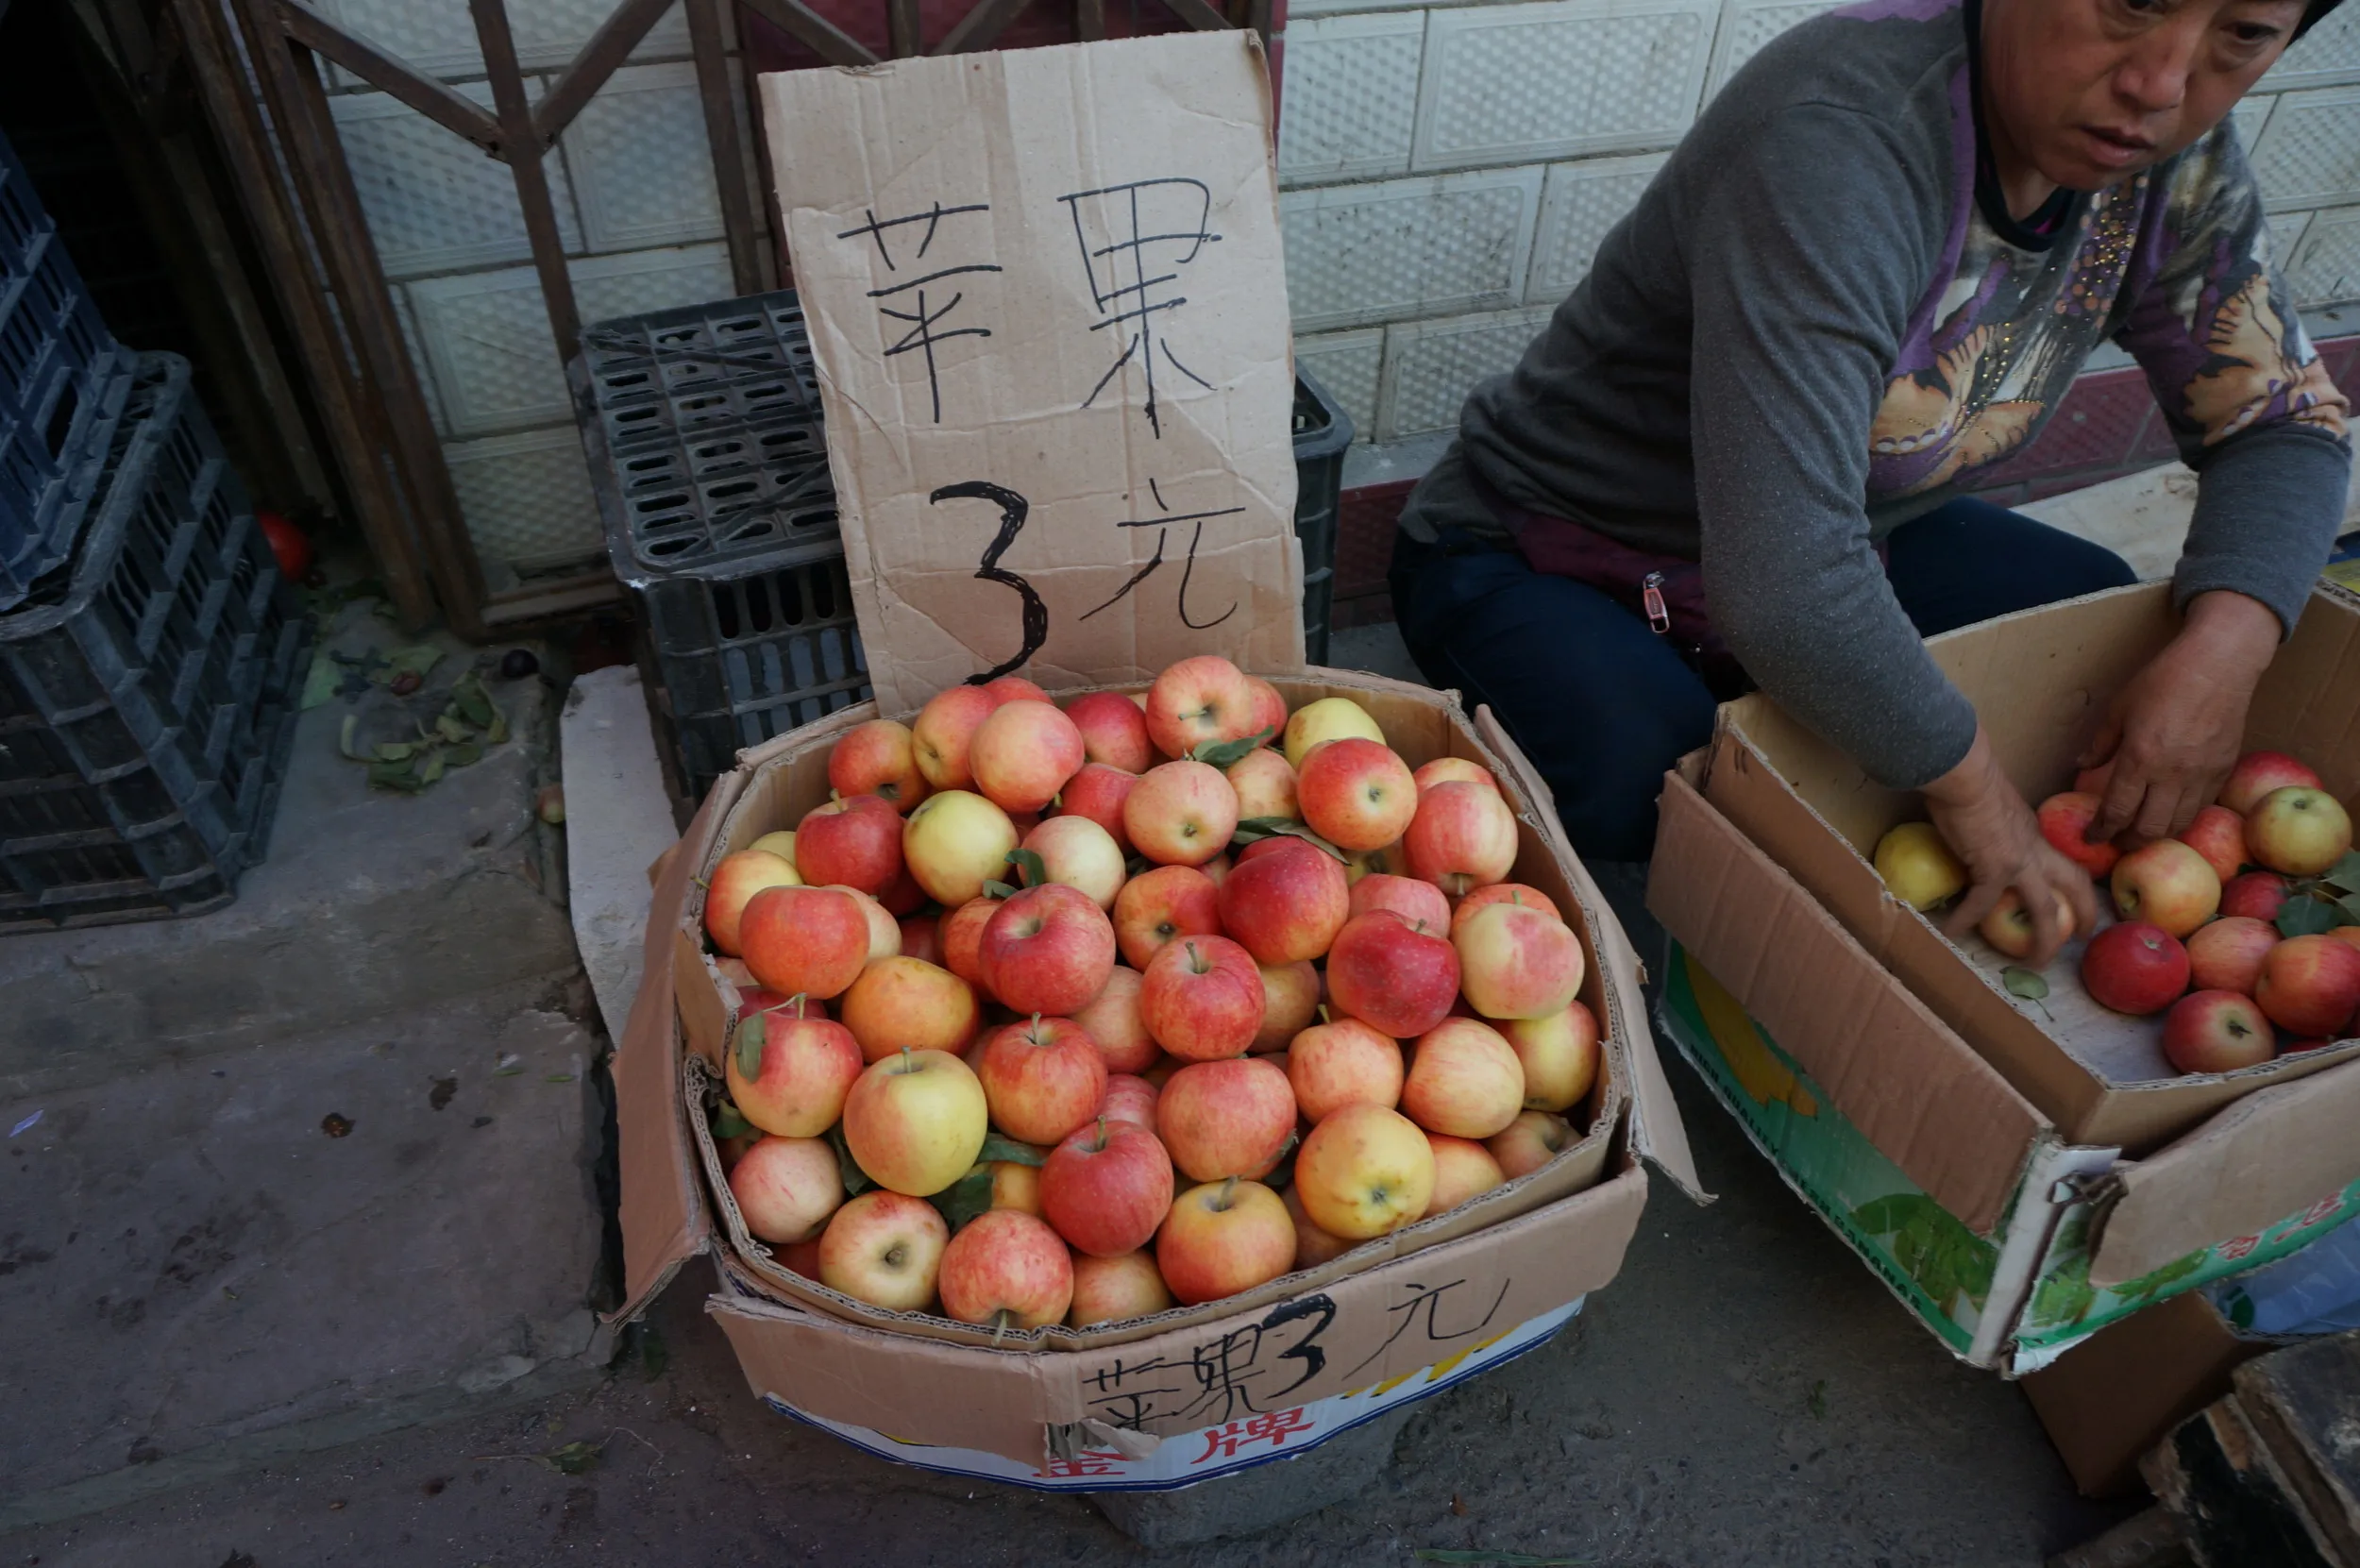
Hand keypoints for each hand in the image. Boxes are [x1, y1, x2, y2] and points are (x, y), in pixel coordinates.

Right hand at [1923, 728, 2100, 969]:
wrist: (1965, 775)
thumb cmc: (1973, 778)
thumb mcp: (1994, 804)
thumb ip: (1993, 820)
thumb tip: (1977, 825)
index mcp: (2036, 834)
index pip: (2064, 862)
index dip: (2075, 885)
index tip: (2077, 902)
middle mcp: (2036, 850)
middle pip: (2075, 886)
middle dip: (2086, 914)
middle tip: (2081, 938)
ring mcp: (2019, 861)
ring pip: (2046, 909)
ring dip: (2045, 940)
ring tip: (2035, 963)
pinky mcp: (1993, 868)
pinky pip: (1981, 903)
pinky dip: (1965, 919)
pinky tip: (1951, 932)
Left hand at [2082, 591, 2279, 844]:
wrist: (2219, 665)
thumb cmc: (2163, 680)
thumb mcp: (2120, 708)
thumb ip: (2101, 743)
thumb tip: (2081, 767)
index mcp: (2140, 758)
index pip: (2117, 811)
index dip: (2101, 830)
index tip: (2091, 838)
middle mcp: (2172, 774)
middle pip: (2149, 829)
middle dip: (2128, 842)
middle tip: (2116, 841)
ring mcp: (2201, 776)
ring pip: (2179, 825)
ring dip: (2157, 836)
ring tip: (2141, 833)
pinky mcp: (2224, 771)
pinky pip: (2201, 808)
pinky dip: (2183, 818)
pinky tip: (2170, 814)